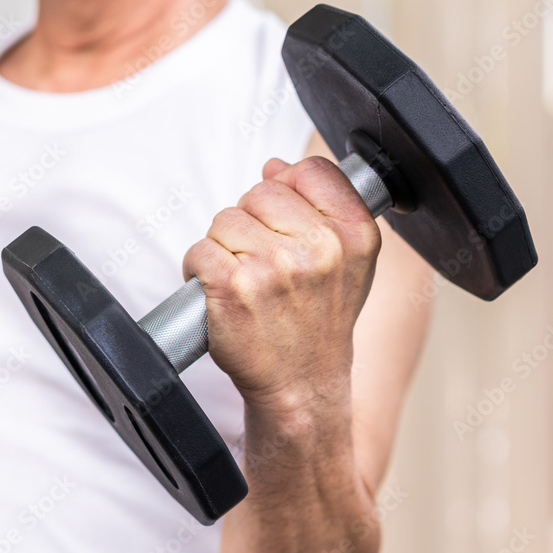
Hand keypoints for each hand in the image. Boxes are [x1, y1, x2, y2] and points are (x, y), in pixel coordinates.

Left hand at [182, 155, 381, 420]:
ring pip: (224, 221)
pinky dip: (199, 271)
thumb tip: (275, 167)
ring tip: (246, 284)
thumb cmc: (318, 324)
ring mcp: (274, 268)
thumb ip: (320, 206)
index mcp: (353, 235)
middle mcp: (319, 250)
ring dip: (223, 249)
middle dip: (251, 223)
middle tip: (264, 265)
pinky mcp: (232, 287)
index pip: (309, 171)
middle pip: (258, 193)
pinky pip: (199, 251)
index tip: (286, 223)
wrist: (301, 385)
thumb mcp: (347, 262)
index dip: (287, 191)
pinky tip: (222, 295)